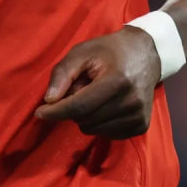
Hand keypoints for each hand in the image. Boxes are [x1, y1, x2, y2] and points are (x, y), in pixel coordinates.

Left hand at [34, 27, 161, 138]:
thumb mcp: (82, 52)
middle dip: (72, 108)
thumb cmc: (109, 51)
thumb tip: (49, 100)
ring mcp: (138, 116)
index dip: (56, 111)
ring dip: (85, 116)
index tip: (39, 113)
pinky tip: (105, 105)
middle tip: (80, 87)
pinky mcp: (141, 126)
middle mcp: (131, 102)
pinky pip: (107, 134)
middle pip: (84, 119)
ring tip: (95, 94)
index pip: (80, 106)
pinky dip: (98, 122)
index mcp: (117, 81)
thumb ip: (63, 73)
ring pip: (93, 129)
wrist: (146, 54)